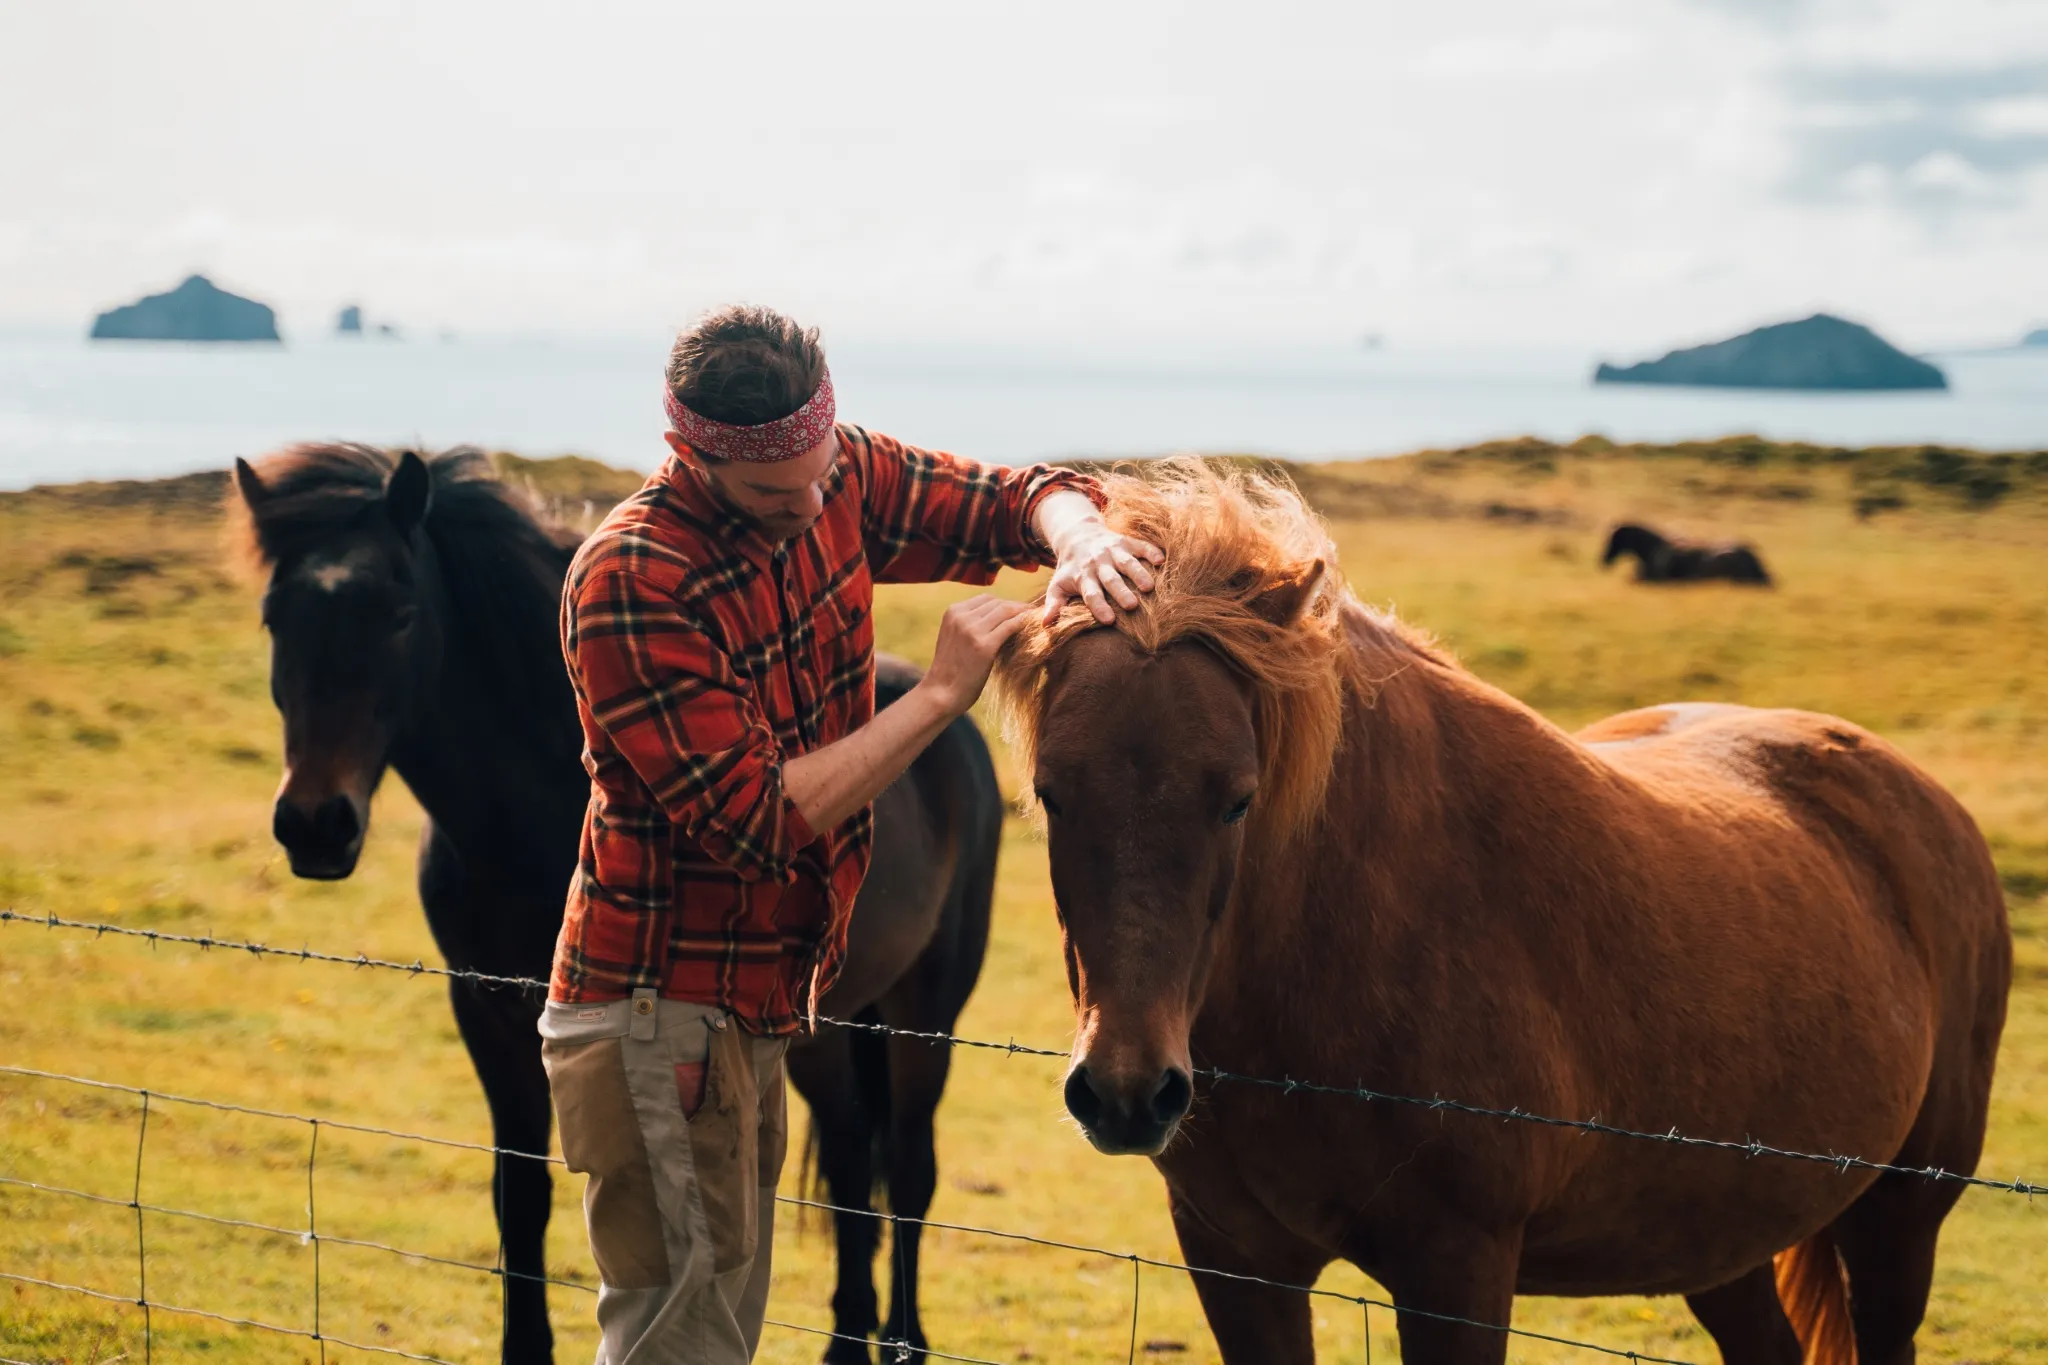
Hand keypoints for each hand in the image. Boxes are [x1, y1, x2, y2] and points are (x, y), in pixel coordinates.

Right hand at [918, 594, 1033, 715]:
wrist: (941, 694)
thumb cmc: (951, 671)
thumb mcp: (955, 639)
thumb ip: (971, 626)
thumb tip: (1000, 620)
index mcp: (953, 612)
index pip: (986, 599)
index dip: (1005, 604)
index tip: (1019, 612)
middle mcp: (961, 616)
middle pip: (997, 603)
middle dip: (1017, 607)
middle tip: (1033, 615)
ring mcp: (972, 630)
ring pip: (1006, 611)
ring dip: (1024, 613)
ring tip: (1036, 620)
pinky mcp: (984, 646)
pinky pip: (1011, 626)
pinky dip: (1024, 623)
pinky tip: (1032, 629)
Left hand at [1044, 519, 1164, 624]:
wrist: (1078, 534)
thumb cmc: (1070, 568)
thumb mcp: (1058, 584)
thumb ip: (1054, 604)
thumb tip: (1045, 625)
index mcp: (1082, 576)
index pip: (1090, 593)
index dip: (1098, 606)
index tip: (1109, 619)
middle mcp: (1098, 563)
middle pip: (1110, 579)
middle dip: (1120, 591)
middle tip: (1132, 606)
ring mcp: (1113, 551)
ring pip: (1127, 562)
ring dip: (1138, 573)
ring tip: (1149, 587)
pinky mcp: (1126, 541)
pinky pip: (1140, 545)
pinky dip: (1150, 551)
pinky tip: (1161, 560)